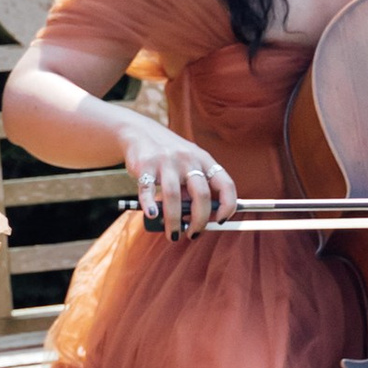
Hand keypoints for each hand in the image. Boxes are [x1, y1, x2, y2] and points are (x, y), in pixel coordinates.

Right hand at [128, 126, 238, 240]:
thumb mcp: (188, 165)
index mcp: (204, 160)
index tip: (221, 221)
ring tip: (173, 234)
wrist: (139, 132)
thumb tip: (198, 220)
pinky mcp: (145, 165)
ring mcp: (166, 161)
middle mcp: (188, 159)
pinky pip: (148, 190)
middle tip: (193, 234)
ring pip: (174, 196)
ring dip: (174, 221)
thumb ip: (194, 188)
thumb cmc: (169, 156)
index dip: (228, 206)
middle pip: (202, 195)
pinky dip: (150, 206)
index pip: (225, 184)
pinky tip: (152, 216)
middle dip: (200, 220)